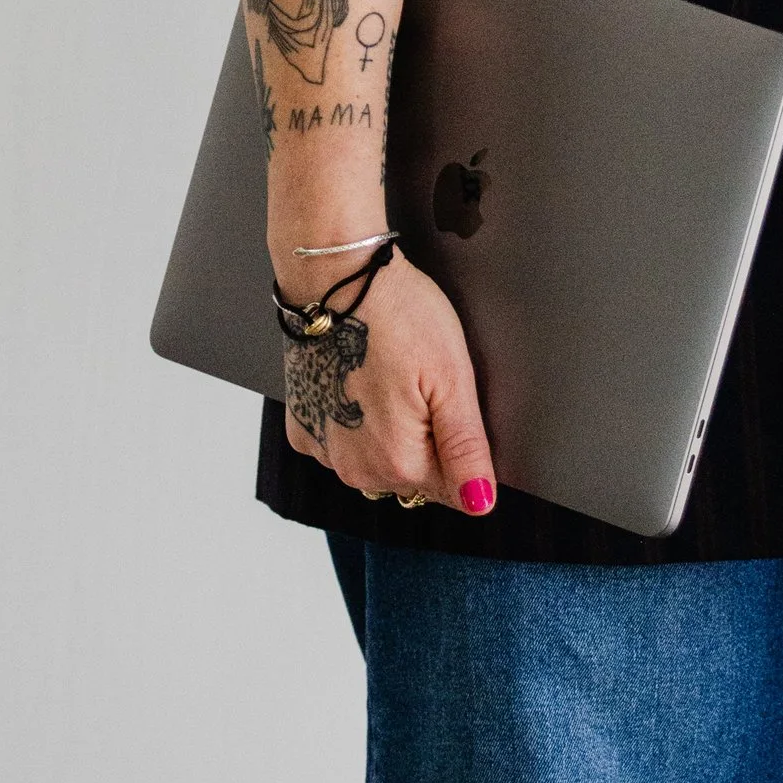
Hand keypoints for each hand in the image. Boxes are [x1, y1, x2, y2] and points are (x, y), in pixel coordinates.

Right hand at [277, 245, 497, 515]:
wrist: (334, 278)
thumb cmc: (399, 315)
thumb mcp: (452, 377)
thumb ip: (466, 448)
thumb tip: (481, 504)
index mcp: (398, 464)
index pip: (451, 487)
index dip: (459, 446)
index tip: (448, 402)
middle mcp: (355, 470)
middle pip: (412, 476)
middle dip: (426, 442)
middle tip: (421, 383)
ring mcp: (323, 451)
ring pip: (376, 463)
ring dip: (389, 434)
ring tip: (390, 377)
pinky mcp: (302, 427)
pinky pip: (341, 442)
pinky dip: (353, 421)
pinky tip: (360, 380)